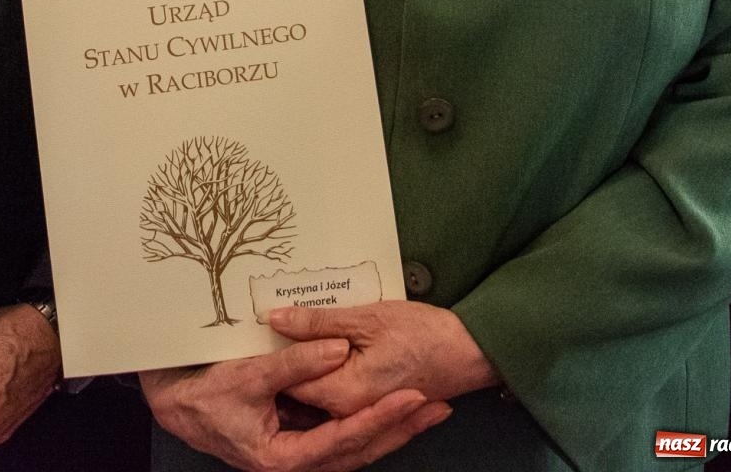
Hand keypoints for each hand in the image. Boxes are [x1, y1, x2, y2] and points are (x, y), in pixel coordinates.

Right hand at [140, 343, 449, 471]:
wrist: (179, 406)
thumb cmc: (205, 395)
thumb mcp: (247, 374)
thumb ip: (294, 364)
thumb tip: (337, 350)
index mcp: (285, 458)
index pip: (344, 440)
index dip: (381, 418)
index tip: (411, 398)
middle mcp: (298, 464)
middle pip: (361, 450)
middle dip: (401, 428)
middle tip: (437, 406)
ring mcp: (302, 455)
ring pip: (357, 446)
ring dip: (392, 426)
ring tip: (427, 407)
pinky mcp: (302, 441)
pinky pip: (344, 435)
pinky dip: (370, 421)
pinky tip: (391, 407)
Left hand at [272, 302, 496, 417]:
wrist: (471, 352)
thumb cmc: (423, 334)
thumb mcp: (365, 318)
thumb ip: (317, 323)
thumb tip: (275, 319)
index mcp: (343, 394)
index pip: (289, 382)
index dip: (274, 357)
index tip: (260, 332)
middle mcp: (350, 411)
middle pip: (302, 392)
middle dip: (287, 365)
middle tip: (271, 331)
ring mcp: (363, 411)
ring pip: (320, 393)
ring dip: (307, 369)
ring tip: (295, 337)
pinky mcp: (372, 404)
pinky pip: (339, 394)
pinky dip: (327, 373)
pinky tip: (323, 349)